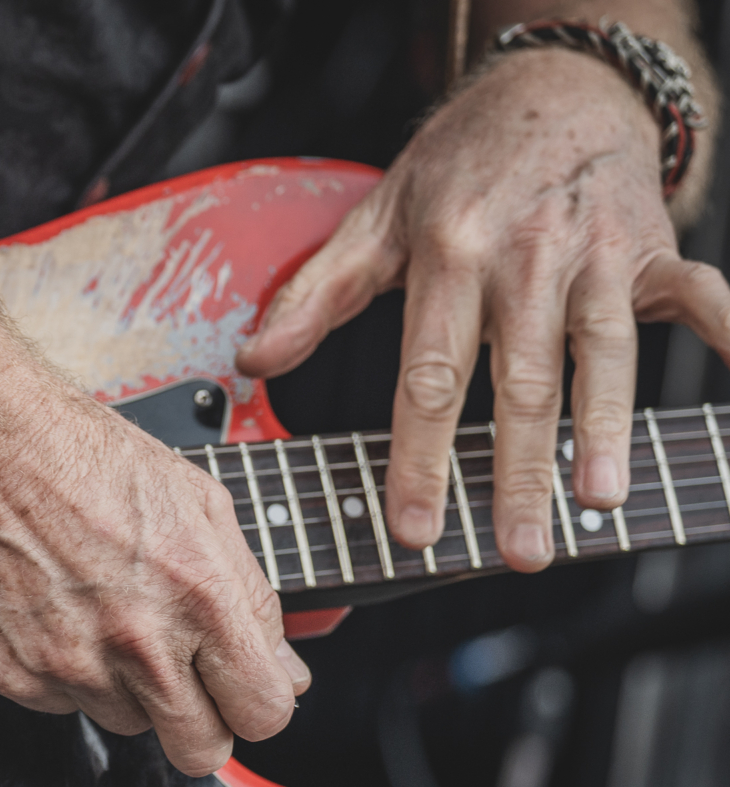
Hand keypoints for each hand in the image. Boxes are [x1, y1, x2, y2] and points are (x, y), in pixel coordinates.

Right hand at [0, 365, 311, 775]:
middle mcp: (133, 643)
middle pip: (199, 751)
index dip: (258, 704)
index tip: (243, 689)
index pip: (262, 714)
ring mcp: (66, 666)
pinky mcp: (9, 674)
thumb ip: (250, 595)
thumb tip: (281, 668)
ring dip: (126, 688)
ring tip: (103, 616)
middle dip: (202, 722)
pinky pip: (57, 704)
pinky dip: (63, 671)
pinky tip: (55, 612)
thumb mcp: (196, 500)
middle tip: (184, 678)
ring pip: (126, 724)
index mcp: (196, 596)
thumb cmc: (76, 453)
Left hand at [237, 47, 729, 569]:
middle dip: (516, 473)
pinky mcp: (653, 247)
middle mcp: (524, 257)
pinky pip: (702, 294)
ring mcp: (596, 252)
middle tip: (516, 550)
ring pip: (602, 354)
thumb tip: (253, 360)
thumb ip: (315, 296)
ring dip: (604, 431)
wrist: (548, 89)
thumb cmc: (458, 168)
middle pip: (519, 383)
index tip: (412, 529)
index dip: (418, 458)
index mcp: (448, 256)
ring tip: (599, 501)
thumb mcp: (373, 220)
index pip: (427, 376)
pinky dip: (726, 334)